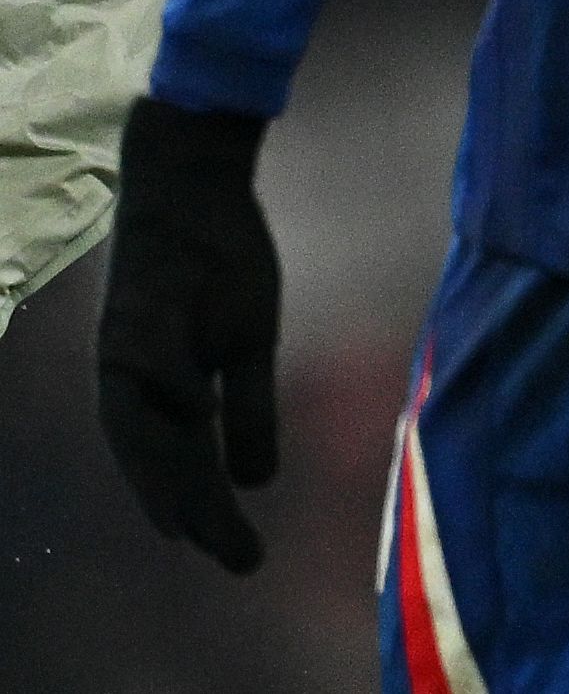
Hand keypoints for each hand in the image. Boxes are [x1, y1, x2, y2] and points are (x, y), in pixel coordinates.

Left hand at [94, 99, 282, 573]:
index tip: (224, 552)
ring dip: (169, 478)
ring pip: (141, 428)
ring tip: (194, 523)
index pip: (174, 464)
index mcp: (158, 390)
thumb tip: (258, 480)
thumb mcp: (248, 344)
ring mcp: (129, 347)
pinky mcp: (136, 309)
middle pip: (160, 461)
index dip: (192, 508)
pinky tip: (200, 422)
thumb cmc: (219, 266)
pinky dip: (170, 394)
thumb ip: (249, 409)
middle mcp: (132, 379)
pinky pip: (148, 361)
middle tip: (238, 558)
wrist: (194, 191)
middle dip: (194, 513)